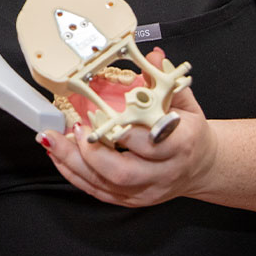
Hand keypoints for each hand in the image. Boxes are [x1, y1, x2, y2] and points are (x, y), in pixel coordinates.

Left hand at [37, 48, 216, 206]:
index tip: (99, 116)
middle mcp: (162, 172)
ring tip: (52, 142)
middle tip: (71, 130)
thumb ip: (166, 81)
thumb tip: (154, 56)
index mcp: (179, 145)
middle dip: (89, 154)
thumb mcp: (184, 102)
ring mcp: (146, 189)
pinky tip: (60, 157)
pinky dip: (76, 175)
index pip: (148, 143)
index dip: (121, 132)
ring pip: (105, 185)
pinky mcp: (132, 199)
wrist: (203, 166)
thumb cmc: (190, 132)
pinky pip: (99, 192)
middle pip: (122, 172)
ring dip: (74, 164)